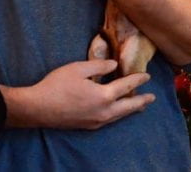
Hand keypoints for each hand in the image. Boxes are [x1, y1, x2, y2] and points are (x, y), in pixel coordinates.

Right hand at [4, 60, 153, 128]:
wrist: (39, 108)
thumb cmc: (57, 85)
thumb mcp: (78, 68)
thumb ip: (98, 66)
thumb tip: (114, 65)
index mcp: (104, 95)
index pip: (126, 86)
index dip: (137, 79)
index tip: (147, 76)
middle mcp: (104, 111)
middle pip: (128, 106)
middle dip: (141, 101)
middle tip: (152, 97)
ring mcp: (97, 121)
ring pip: (120, 116)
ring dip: (131, 109)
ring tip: (139, 106)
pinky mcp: (88, 126)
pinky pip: (110, 120)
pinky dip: (119, 114)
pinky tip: (116, 112)